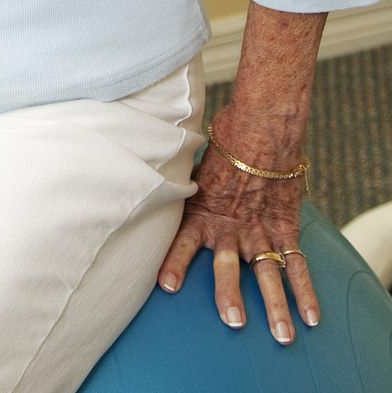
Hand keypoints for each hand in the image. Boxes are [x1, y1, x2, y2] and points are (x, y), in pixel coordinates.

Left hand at [157, 119, 317, 343]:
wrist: (258, 129)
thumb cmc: (220, 145)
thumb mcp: (193, 169)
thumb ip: (183, 191)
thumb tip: (154, 188)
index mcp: (202, 211)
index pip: (183, 240)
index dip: (175, 263)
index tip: (167, 286)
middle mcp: (230, 227)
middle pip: (228, 267)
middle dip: (229, 295)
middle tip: (233, 321)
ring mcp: (259, 230)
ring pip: (267, 274)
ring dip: (275, 306)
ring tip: (281, 336)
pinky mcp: (285, 228)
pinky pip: (296, 264)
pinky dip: (306, 291)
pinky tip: (311, 317)